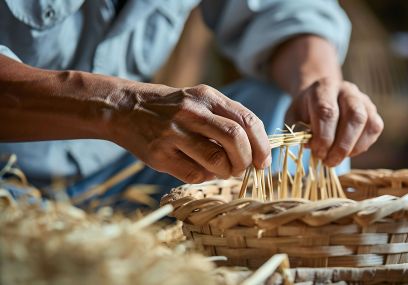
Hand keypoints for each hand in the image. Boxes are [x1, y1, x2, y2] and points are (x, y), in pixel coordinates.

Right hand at [110, 83, 270, 182]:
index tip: (263, 161)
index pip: (247, 120)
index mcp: (207, 96)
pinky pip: (195, 175)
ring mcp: (174, 134)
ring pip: (217, 161)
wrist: (124, 109)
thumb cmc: (172, 108)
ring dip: (227, 172)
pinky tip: (201, 170)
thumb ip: (227, 118)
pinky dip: (205, 177)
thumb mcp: (200, 100)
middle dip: (246, 160)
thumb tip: (257, 149)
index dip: (262, 145)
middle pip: (235, 139)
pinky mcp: (159, 155)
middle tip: (243, 168)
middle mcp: (191, 112)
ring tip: (223, 170)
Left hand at [286, 79, 383, 165]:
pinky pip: (374, 129)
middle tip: (328, 161)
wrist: (320, 98)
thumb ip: (298, 130)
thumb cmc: (306, 111)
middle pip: (354, 116)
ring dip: (352, 147)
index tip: (317, 153)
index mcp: (324, 88)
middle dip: (341, 145)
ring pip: (367, 123)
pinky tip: (347, 152)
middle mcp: (347, 90)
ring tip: (336, 159)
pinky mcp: (373, 111)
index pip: (328, 111)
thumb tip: (309, 144)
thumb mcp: (294, 117)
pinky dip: (361, 146)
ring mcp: (363, 99)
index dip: (324, 137)